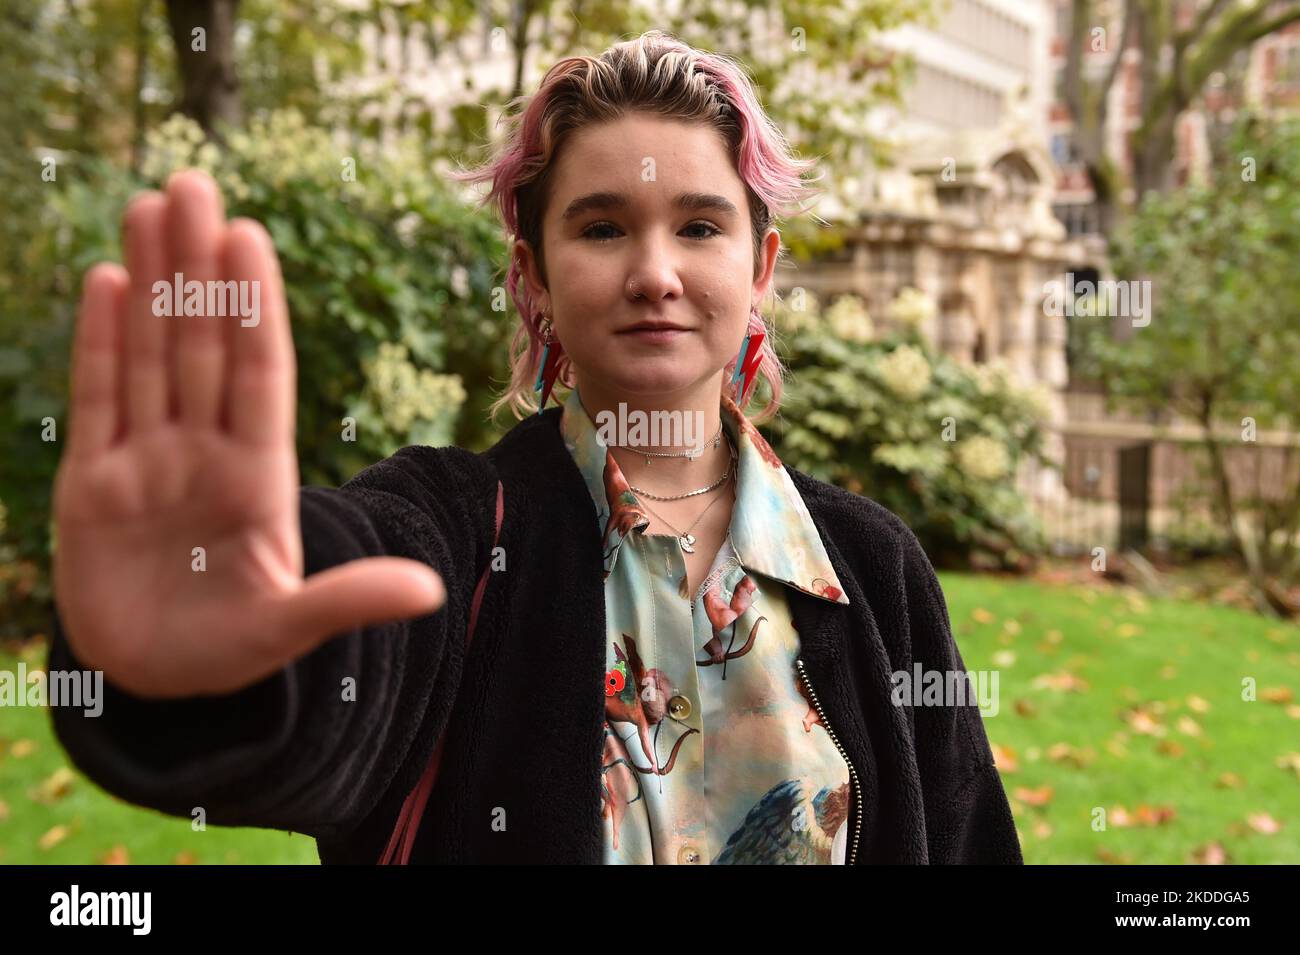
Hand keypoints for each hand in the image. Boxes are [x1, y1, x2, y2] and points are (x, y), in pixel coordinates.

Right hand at [51, 168, 445, 698]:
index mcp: (258, 478)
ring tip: (151, 205)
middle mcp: (203, 453)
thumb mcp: (291, 631)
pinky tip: (108, 278)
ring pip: (149, 353)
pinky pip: (97, 399)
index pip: (259, 375)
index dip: (254, 308)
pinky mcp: (89, 483)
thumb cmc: (230, 651)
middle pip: (202, 344)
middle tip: (196, 185)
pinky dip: (100, 342)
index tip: (251, 238)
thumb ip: (349, 602)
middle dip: (198, 269)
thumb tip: (430, 591)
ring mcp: (145, 462)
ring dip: (149, 282)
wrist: (154, 683)